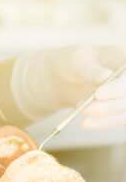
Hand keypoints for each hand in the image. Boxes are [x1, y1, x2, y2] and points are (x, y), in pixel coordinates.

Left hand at [10, 44, 125, 126]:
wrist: (63, 77)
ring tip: (83, 119)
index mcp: (120, 58)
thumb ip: (90, 68)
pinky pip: (118, 119)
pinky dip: (105, 123)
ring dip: (106, 118)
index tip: (98, 94)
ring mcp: (123, 94)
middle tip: (86, 109)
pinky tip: (88, 122)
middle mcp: (125, 77)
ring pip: (125, 112)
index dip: (117, 88)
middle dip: (109, 106)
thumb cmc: (71, 62)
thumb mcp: (76, 60)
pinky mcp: (120, 108)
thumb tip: (105, 76)